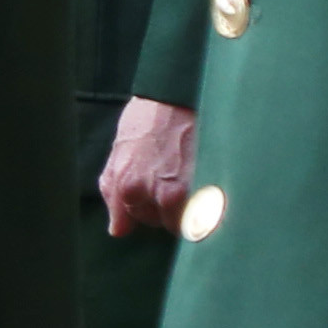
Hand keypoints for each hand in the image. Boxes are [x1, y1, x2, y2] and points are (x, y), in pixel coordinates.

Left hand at [98, 96, 198, 237]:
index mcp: (130, 188)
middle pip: (166, 223)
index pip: (139, 220)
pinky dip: (211, 203)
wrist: (176, 97)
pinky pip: (212, 211)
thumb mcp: (118, 155)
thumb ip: (113, 193)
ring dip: (191, 208)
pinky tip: (207, 184)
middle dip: (168, 209)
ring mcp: (190, 191)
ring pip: (191, 221)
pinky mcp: (214, 185)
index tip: (155, 192)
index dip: (148, 207)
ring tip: (191, 180)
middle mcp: (159, 194)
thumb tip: (118, 230)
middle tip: (173, 181)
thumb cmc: (145, 121)